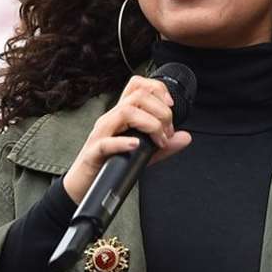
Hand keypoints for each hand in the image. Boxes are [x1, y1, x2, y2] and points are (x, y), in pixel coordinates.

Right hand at [62, 75, 191, 202]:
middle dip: (161, 111)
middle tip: (167, 132)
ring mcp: (101, 133)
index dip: (157, 89)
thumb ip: (165, 145)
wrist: (85, 185)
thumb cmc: (112, 163)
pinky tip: (136, 145)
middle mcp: (111, 118)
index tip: (171, 105)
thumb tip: (185, 137)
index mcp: (122, 114)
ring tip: (159, 140)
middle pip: (137, 97)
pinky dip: (123, 142)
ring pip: (125, 112)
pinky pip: (106, 142)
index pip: (137, 86)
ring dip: (150, 124)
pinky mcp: (94, 152)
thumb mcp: (144, 153)